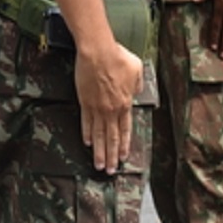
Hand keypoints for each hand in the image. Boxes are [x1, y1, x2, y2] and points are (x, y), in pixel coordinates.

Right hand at [75, 40, 143, 173]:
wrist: (98, 52)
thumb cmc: (118, 57)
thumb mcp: (137, 69)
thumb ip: (138, 85)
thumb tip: (137, 92)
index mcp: (125, 103)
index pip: (125, 129)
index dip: (124, 145)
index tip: (122, 157)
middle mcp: (111, 109)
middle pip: (111, 137)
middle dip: (111, 155)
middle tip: (110, 171)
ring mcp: (97, 108)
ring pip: (98, 135)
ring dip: (98, 151)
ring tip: (98, 165)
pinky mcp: (84, 102)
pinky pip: (85, 122)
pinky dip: (86, 134)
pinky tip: (86, 143)